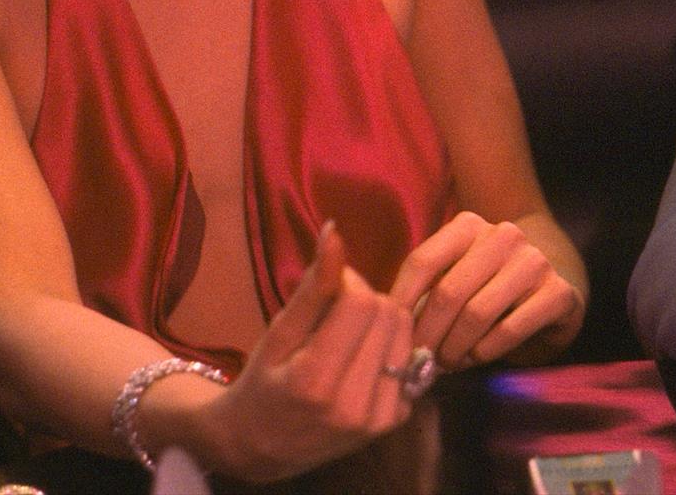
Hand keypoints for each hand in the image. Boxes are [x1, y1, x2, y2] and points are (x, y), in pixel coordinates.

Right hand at [202, 223, 415, 481]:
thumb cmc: (264, 382)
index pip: (362, 302)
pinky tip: (364, 359)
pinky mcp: (397, 420)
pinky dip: (391, 347)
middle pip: (389, 314)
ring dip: (383, 322)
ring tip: (350, 336)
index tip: (328, 290)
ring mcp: (379, 418)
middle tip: (336, 316)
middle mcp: (354, 406)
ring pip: (406, 332)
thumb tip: (334, 230)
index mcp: (316, 382)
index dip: (348, 282)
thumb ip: (314, 285)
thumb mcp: (278, 333)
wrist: (263, 446)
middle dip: (366, 301)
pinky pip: (412, 357)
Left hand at [389, 211, 583, 369]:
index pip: (423, 261)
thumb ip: (426, 297)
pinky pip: (510, 329)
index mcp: (469, 226)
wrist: (551, 293)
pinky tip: (477, 357)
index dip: (401, 302)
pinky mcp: (558, 292)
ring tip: (448, 363)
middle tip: (421, 360)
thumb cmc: (488, 291)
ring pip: (477, 313)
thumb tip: (394, 333)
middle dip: (428, 335)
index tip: (391, 334)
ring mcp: (534, 262)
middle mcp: (504, 235)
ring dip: (455, 348)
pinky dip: (486, 351)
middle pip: (448, 291)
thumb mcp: (456, 280)